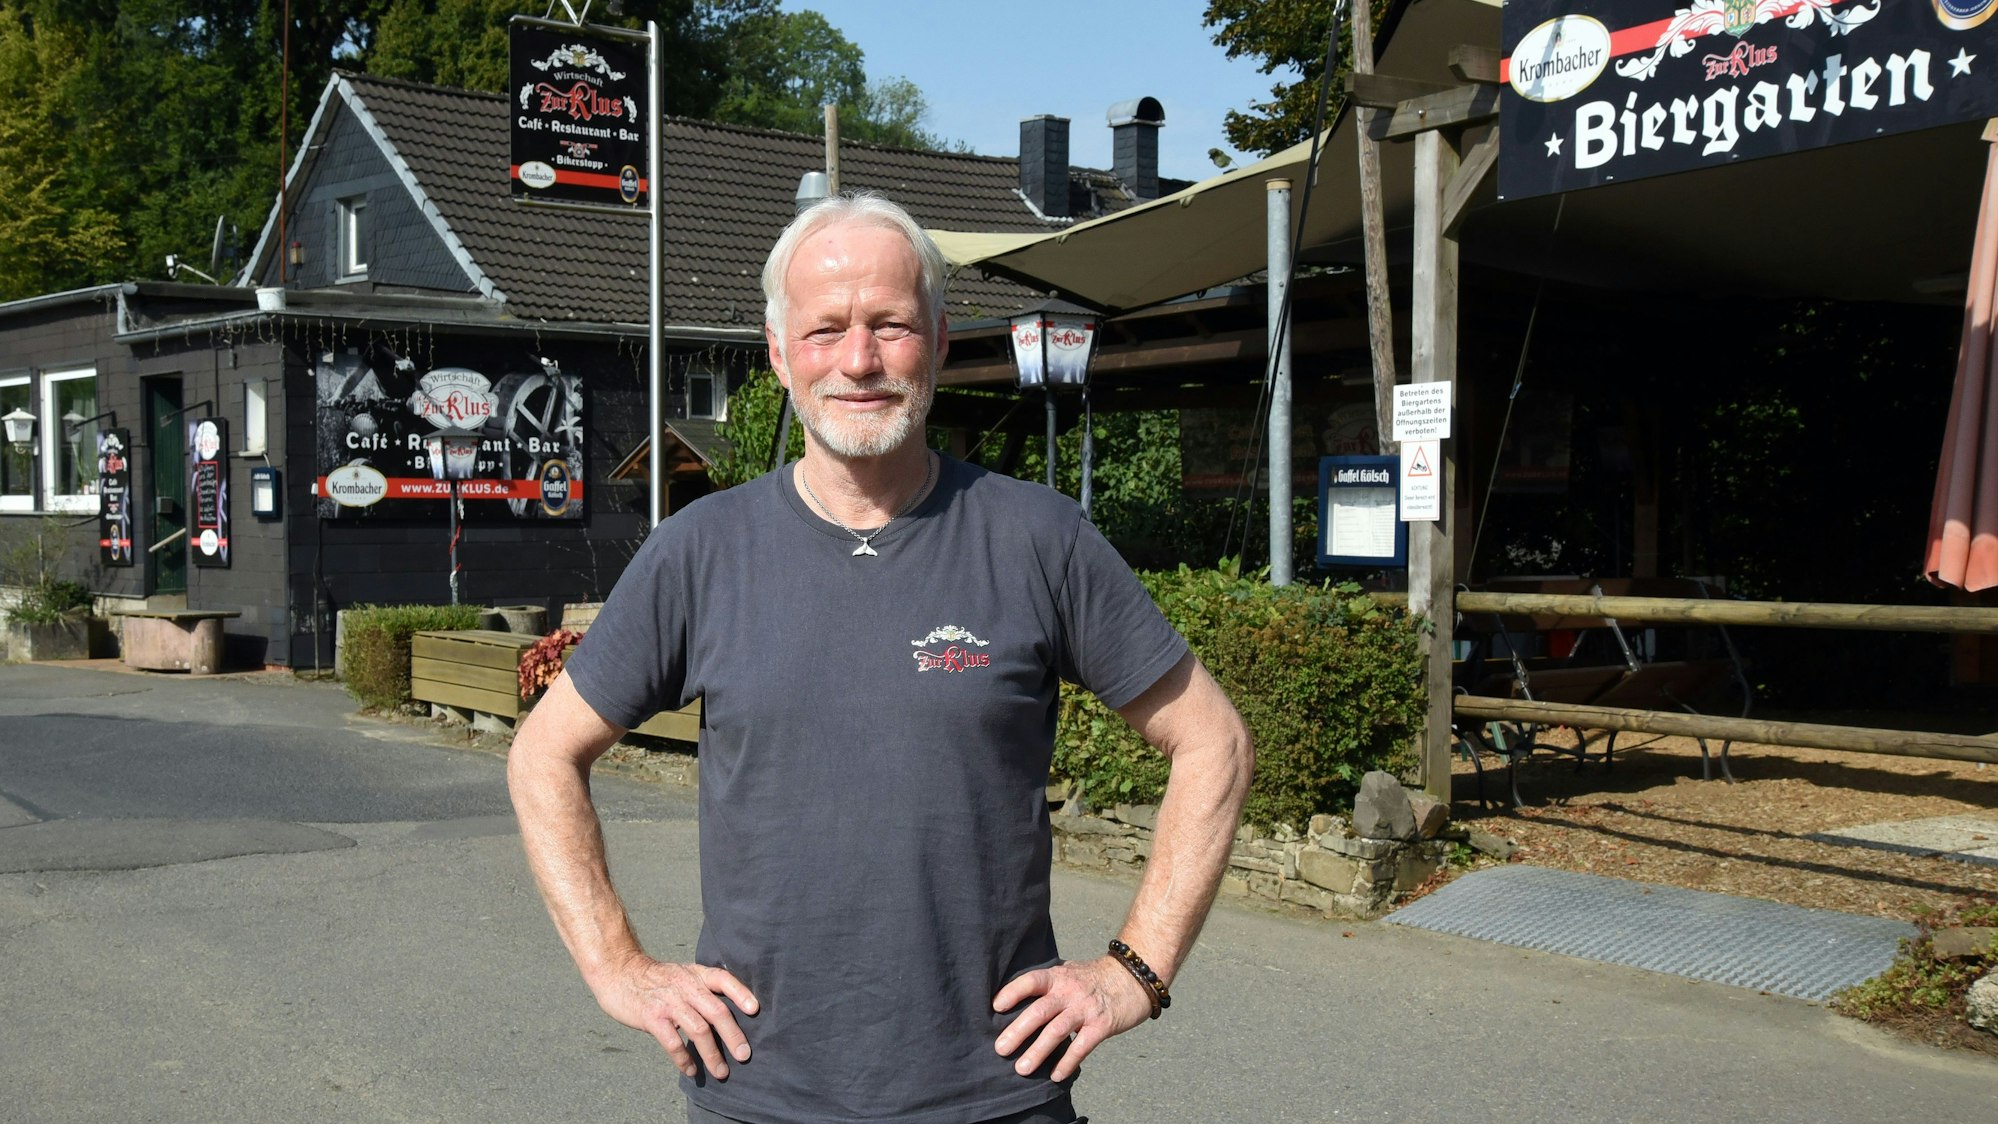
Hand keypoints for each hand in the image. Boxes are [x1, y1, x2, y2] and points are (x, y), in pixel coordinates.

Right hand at [593, 954, 757, 1078]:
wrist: (619, 972)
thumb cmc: (655, 979)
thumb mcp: (683, 974)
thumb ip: (702, 988)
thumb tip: (728, 1014)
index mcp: (696, 974)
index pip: (724, 979)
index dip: (741, 993)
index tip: (755, 1010)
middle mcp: (686, 986)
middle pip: (717, 1011)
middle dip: (733, 1036)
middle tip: (744, 1055)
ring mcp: (669, 1002)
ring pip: (699, 1030)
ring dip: (712, 1054)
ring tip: (721, 1071)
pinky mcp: (652, 1017)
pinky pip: (673, 1042)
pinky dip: (684, 1059)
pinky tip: (691, 1069)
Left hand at [992, 955, 1155, 1080]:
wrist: (1134, 977)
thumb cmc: (1096, 978)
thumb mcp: (1071, 972)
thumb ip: (1050, 983)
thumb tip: (1018, 999)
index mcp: (1059, 976)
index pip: (1031, 981)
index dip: (1013, 992)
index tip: (995, 1007)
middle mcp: (1070, 991)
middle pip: (1039, 1011)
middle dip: (1018, 1031)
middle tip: (1000, 1049)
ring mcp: (1086, 1008)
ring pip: (1057, 1031)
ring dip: (1038, 1051)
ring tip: (1021, 1068)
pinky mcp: (1102, 1025)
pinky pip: (1081, 1046)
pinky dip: (1067, 1063)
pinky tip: (1055, 1076)